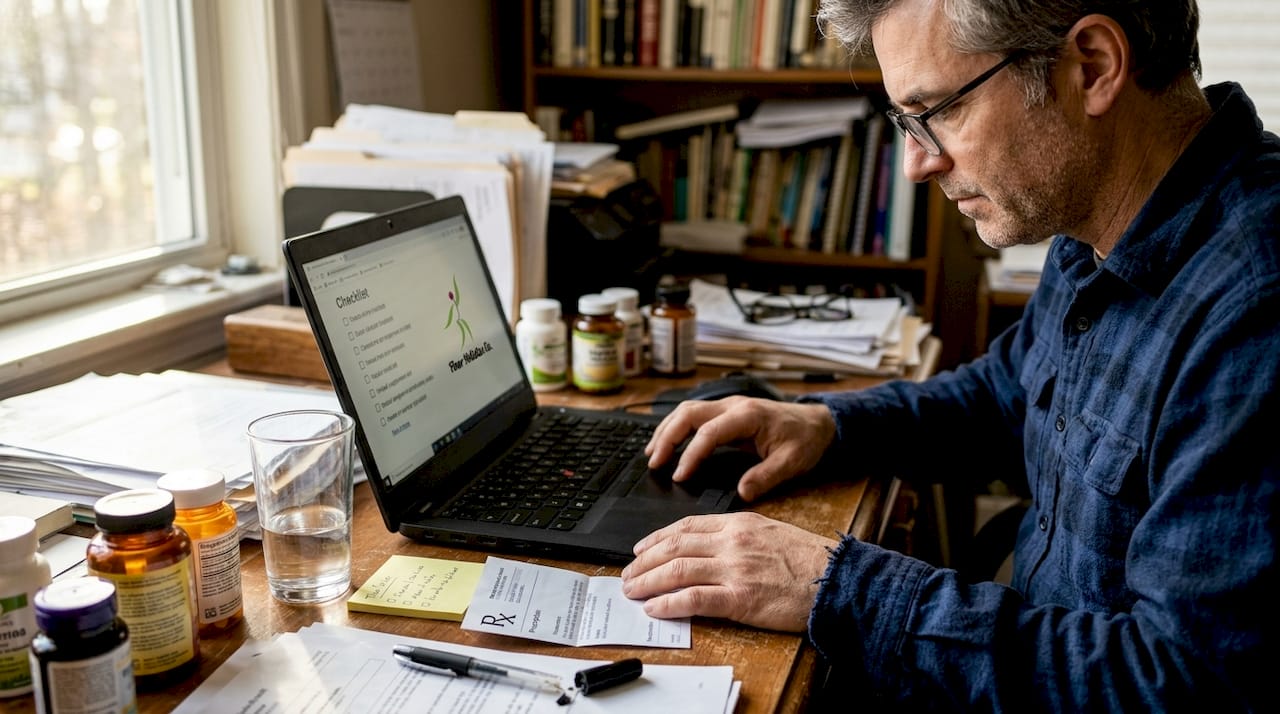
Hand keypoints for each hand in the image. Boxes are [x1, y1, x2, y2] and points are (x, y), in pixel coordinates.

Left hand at [620, 512, 835, 631]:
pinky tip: (655, 607)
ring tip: (632, 590)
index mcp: (739, 523)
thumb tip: (711, 546)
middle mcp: (732, 542)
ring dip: (648, 581)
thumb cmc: (810, 560)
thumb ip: (740, 536)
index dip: (657, 537)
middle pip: (675, 546)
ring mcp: (735, 570)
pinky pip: (693, 599)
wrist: (837, 579)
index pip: (687, 526)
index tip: (641, 547)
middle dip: (644, 561)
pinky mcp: (740, 598)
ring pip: (677, 570)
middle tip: (627, 573)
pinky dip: (669, 603)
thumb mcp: (771, 532)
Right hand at [645, 396, 835, 500]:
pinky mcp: (726, 411)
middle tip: (654, 463)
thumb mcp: (792, 462)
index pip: (709, 431)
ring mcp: (728, 406)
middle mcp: (733, 405)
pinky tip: (666, 444)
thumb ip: (766, 476)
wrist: (818, 422)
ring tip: (652, 455)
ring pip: (686, 410)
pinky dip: (675, 427)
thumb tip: (742, 493)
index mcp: (748, 416)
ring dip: (666, 430)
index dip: (691, 454)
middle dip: (667, 437)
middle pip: (689, 413)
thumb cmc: (805, 440)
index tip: (679, 476)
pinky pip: (693, 414)